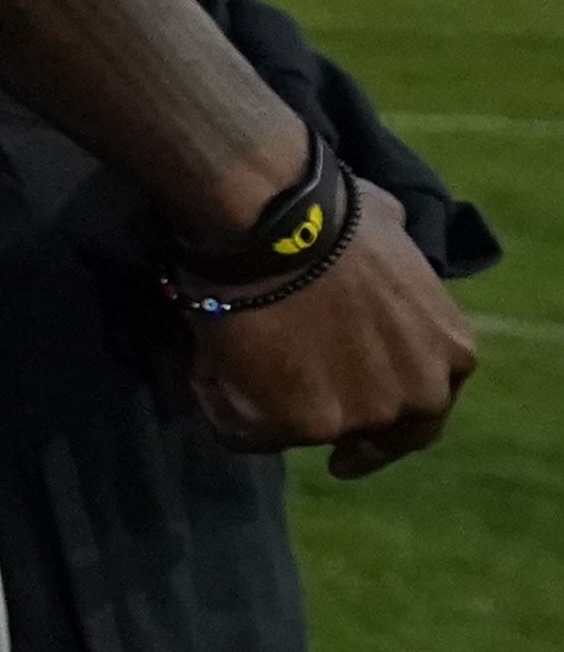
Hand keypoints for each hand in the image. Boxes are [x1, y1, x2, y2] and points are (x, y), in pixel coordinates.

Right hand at [183, 196, 479, 476]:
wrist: (278, 223)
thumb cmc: (329, 214)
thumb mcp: (394, 230)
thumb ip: (391, 262)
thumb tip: (382, 236)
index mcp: (449, 353)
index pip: (422, 410)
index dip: (382, 418)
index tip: (349, 438)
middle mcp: (417, 395)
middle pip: (365, 430)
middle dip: (326, 414)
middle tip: (280, 400)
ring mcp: (362, 416)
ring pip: (299, 429)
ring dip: (262, 401)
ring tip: (225, 354)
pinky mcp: (301, 426)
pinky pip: (243, 430)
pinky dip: (218, 400)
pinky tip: (202, 362)